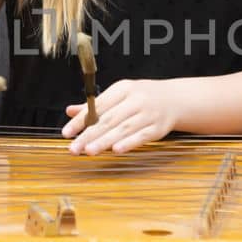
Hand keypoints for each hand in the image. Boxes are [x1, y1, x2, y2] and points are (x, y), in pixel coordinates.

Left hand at [61, 78, 182, 154]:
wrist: (175, 99)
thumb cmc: (143, 97)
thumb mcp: (120, 95)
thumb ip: (95, 105)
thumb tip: (70, 111)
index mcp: (123, 89)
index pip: (97, 106)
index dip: (81, 120)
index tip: (66, 133)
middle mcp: (135, 100)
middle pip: (109, 119)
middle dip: (89, 135)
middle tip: (74, 148)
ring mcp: (148, 114)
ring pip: (123, 129)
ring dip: (105, 141)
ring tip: (89, 151)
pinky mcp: (158, 128)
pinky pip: (142, 136)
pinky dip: (129, 143)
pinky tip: (116, 150)